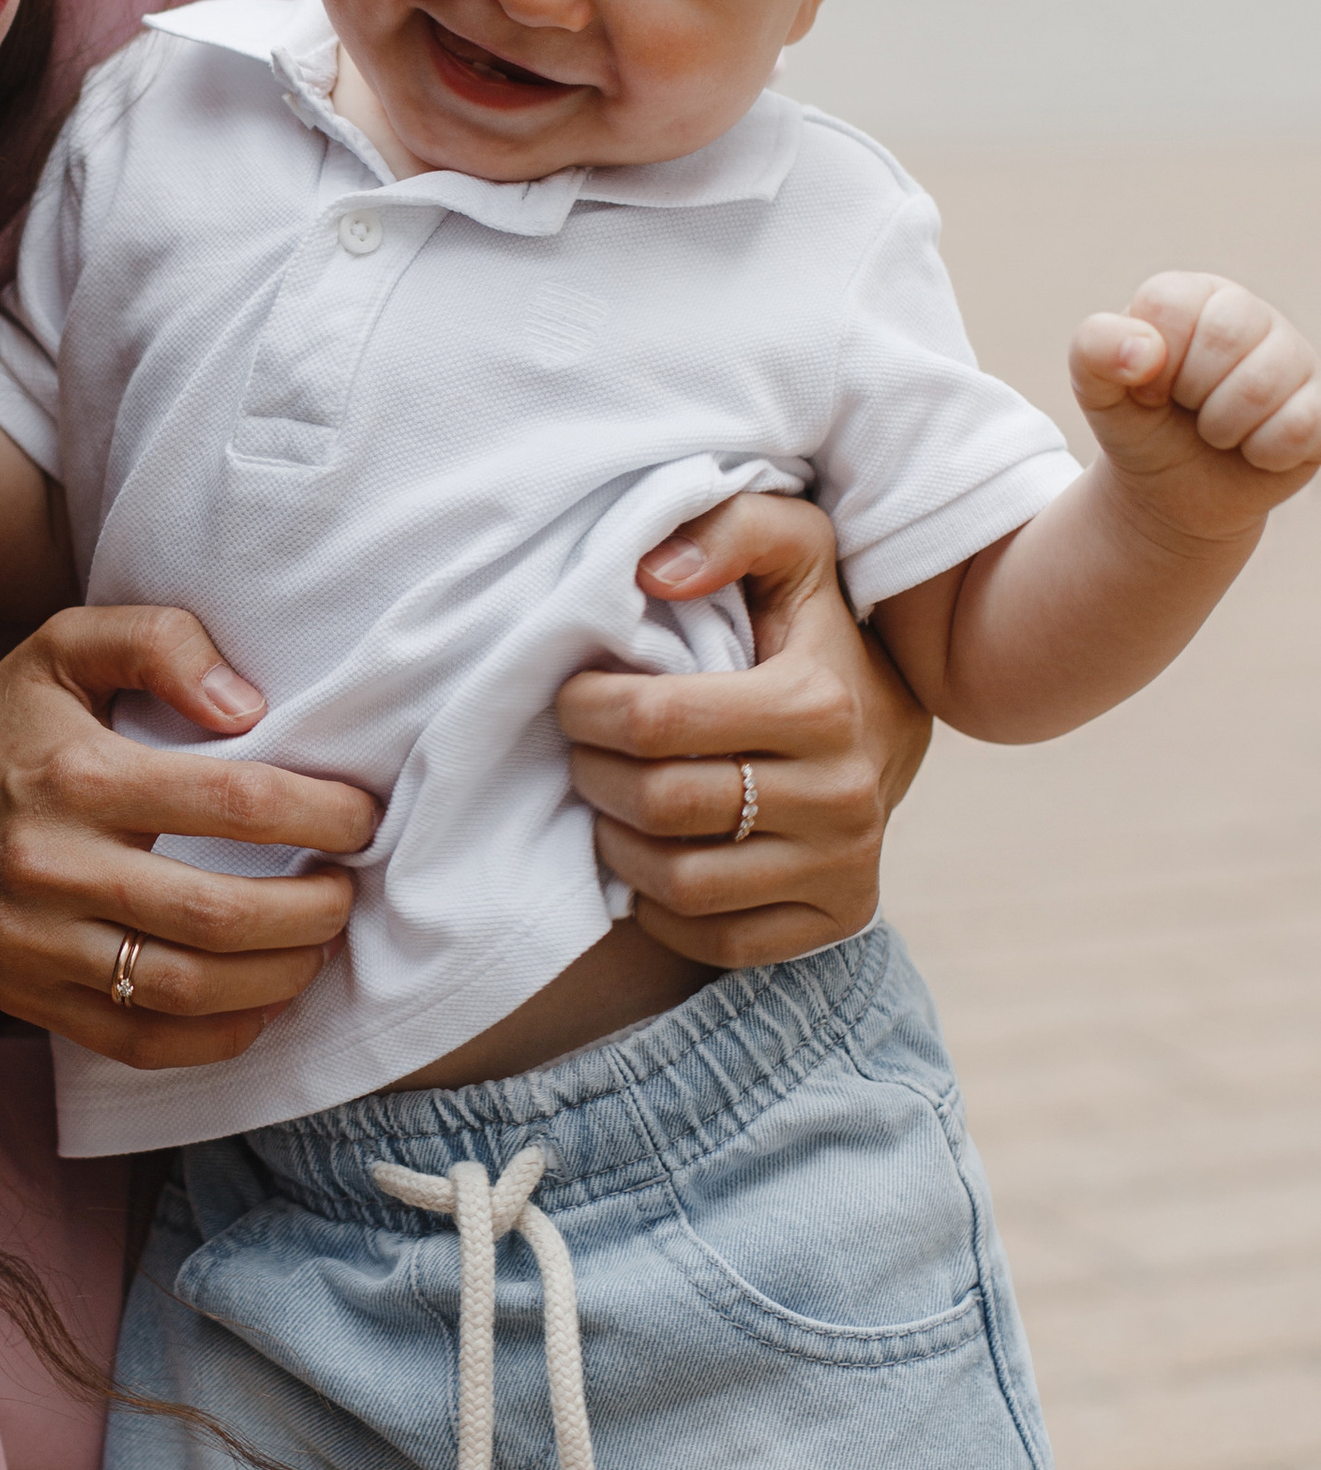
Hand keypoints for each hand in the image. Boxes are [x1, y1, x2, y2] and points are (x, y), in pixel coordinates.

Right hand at [0, 608, 377, 1068]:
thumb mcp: (65, 645)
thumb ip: (161, 641)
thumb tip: (248, 706)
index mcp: (78, 775)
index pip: (232, 802)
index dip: (320, 814)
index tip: (360, 817)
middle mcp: (53, 867)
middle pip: (219, 914)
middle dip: (313, 910)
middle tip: (348, 890)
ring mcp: (35, 944)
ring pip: (187, 989)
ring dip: (279, 976)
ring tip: (317, 945)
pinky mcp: (26, 997)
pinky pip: (140, 1042)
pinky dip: (218, 1037)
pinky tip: (261, 1003)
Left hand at [555, 493, 928, 968]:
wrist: (896, 728)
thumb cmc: (816, 634)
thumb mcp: (796, 553)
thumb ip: (734, 529)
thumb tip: (651, 572)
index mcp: (820, 703)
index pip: (654, 721)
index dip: (587, 709)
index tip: (573, 697)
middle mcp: (842, 793)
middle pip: (661, 806)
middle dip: (594, 777)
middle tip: (582, 753)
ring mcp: (844, 866)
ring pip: (682, 883)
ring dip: (619, 847)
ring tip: (610, 806)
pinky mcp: (838, 919)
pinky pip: (719, 940)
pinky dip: (665, 911)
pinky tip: (656, 861)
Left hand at [1071, 273, 1320, 540]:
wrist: (1172, 490)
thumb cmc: (1141, 424)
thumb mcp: (1096, 388)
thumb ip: (1094, 350)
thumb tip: (1144, 352)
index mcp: (1196, 294)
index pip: (1170, 304)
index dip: (1148, 362)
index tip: (1146, 387)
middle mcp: (1254, 315)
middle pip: (1224, 338)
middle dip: (1188, 393)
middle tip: (1186, 409)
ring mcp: (1297, 359)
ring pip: (1262, 387)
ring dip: (1222, 428)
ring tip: (1216, 430)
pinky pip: (1302, 426)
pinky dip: (1263, 453)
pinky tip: (1254, 448)